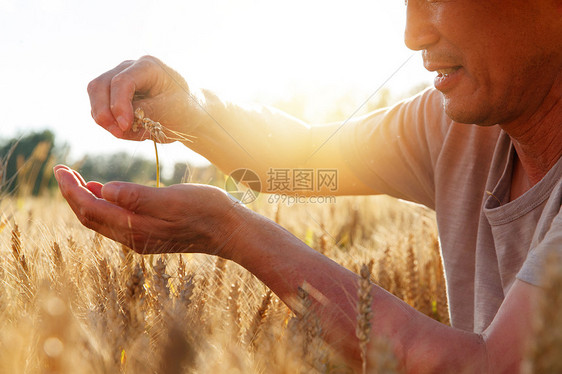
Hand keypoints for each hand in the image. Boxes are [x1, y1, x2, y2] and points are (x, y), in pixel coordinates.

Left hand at [53, 165, 243, 256]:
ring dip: (86, 198)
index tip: (59, 168)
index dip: (71, 189)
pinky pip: (115, 220)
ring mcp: (141, 238)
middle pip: (90, 217)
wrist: (230, 230)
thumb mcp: (172, 199)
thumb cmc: (206, 210)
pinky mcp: (150, 234)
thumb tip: (104, 190)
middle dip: (72, 193)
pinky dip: (104, 204)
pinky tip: (104, 190)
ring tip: (76, 178)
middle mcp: (133, 238)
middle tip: (62, 170)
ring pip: (101, 219)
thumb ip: (137, 197)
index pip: (91, 209)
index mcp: (135, 229)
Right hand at [87, 55, 199, 142]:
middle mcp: (130, 68)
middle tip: (118, 133)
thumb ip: (143, 112)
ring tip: (130, 133)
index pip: (121, 82)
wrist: (191, 113)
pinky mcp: (116, 93)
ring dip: (107, 119)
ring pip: (96, 96)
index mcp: (149, 67)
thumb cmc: (184, 109)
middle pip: (100, 85)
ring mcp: (120, 78)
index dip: (118, 105)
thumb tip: (119, 119)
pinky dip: (111, 122)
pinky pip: (102, 108)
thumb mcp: (168, 111)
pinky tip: (130, 131)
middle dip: (104, 112)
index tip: (124, 126)